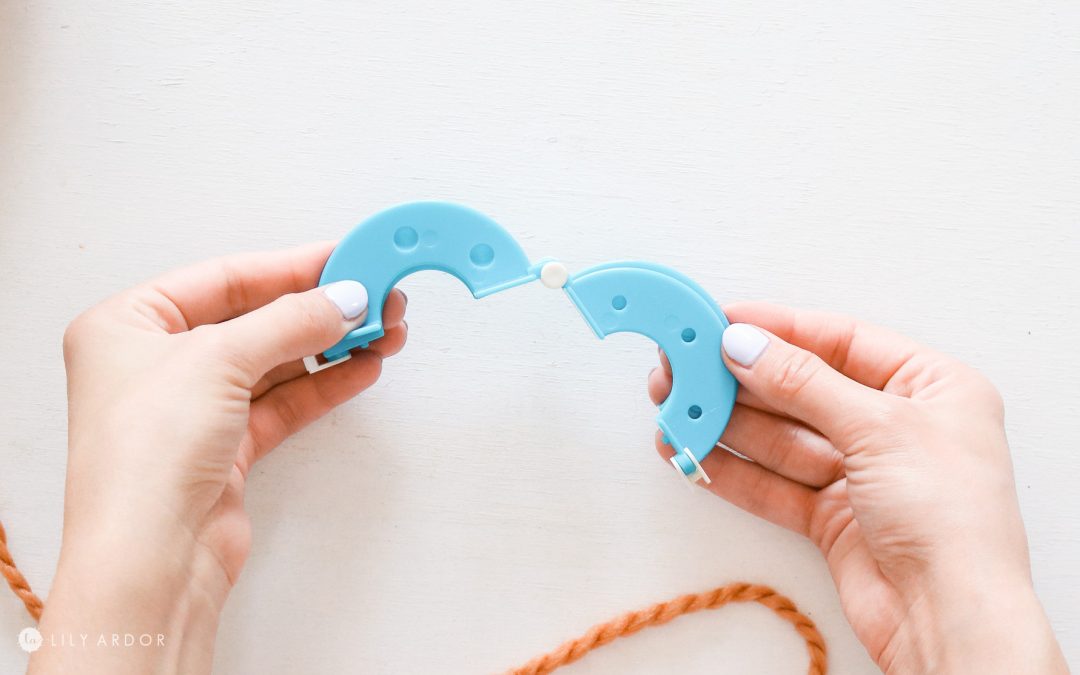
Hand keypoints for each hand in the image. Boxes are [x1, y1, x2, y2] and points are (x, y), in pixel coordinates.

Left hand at [30, 242, 405, 674]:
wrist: (152, 559)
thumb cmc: (145, 458)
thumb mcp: (218, 359)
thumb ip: (290, 321)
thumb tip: (344, 297)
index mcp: (129, 323)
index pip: (225, 277)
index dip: (292, 266)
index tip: (347, 257)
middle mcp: (158, 362)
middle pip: (256, 318)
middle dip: (321, 309)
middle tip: (377, 295)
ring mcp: (194, 407)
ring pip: (277, 361)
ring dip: (331, 346)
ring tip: (384, 332)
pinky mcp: (226, 448)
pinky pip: (285, 401)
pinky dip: (325, 385)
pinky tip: (362, 369)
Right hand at [648, 302, 1066, 673]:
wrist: (950, 618)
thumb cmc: (951, 519)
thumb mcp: (878, 427)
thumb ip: (803, 382)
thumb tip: (748, 345)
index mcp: (930, 386)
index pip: (840, 341)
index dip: (779, 329)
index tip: (724, 322)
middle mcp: (896, 426)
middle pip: (803, 389)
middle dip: (742, 381)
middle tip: (686, 367)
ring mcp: (862, 473)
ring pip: (781, 438)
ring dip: (728, 425)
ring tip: (678, 409)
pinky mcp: (834, 517)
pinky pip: (774, 483)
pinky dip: (734, 470)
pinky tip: (696, 454)